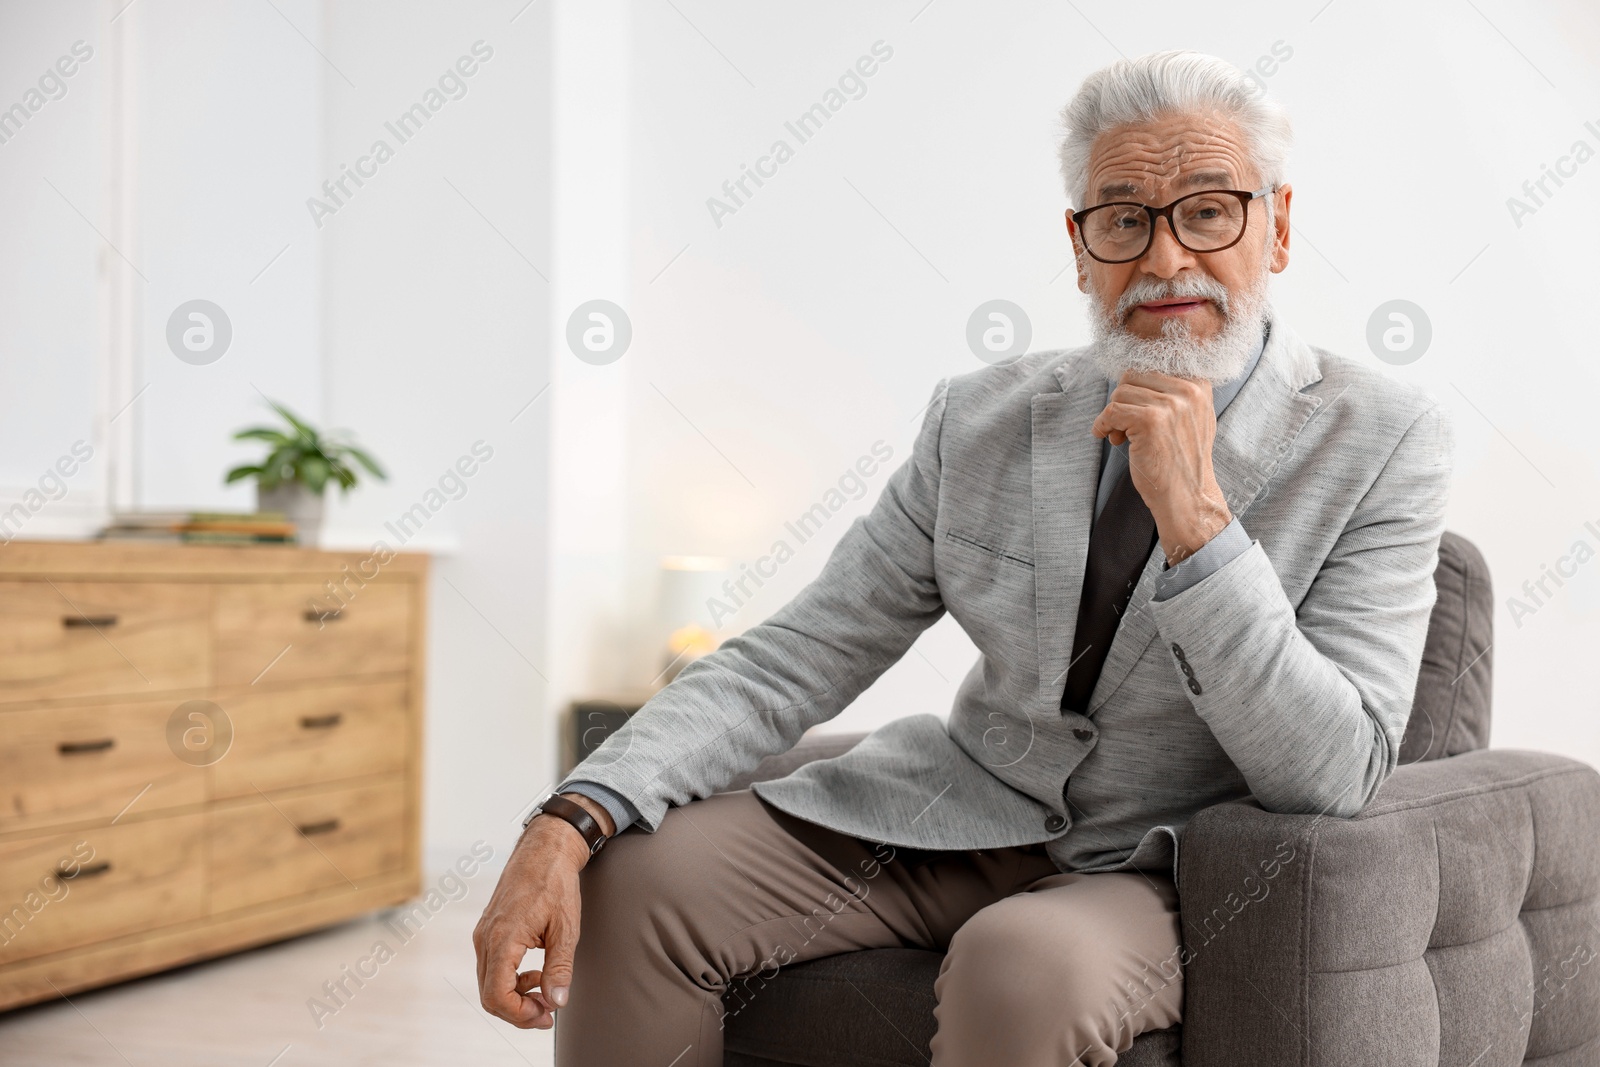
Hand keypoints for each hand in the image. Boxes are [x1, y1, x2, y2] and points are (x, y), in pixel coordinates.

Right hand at [473, 793, 613, 1027]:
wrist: (545, 848)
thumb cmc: (556, 882)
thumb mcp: (566, 928)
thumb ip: (559, 968)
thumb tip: (556, 1002)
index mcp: (503, 938)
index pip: (496, 995)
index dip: (520, 1015)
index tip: (545, 1015)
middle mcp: (486, 938)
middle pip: (489, 995)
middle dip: (518, 1011)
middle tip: (548, 1012)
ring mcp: (484, 933)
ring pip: (489, 983)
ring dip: (515, 996)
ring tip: (546, 990)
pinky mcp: (488, 930)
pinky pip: (492, 967)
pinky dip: (511, 979)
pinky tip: (536, 972)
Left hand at [1091, 370, 1231, 565]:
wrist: (1188, 497)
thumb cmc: (1182, 461)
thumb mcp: (1191, 417)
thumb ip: (1173, 392)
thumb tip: (1133, 374)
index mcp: (1199, 384)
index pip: (1151, 366)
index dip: (1136, 390)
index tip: (1135, 413)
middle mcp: (1189, 390)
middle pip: (1132, 376)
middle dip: (1123, 400)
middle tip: (1125, 426)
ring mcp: (1171, 404)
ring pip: (1120, 393)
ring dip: (1113, 416)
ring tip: (1123, 437)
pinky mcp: (1150, 420)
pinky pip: (1111, 411)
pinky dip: (1103, 425)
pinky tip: (1111, 439)